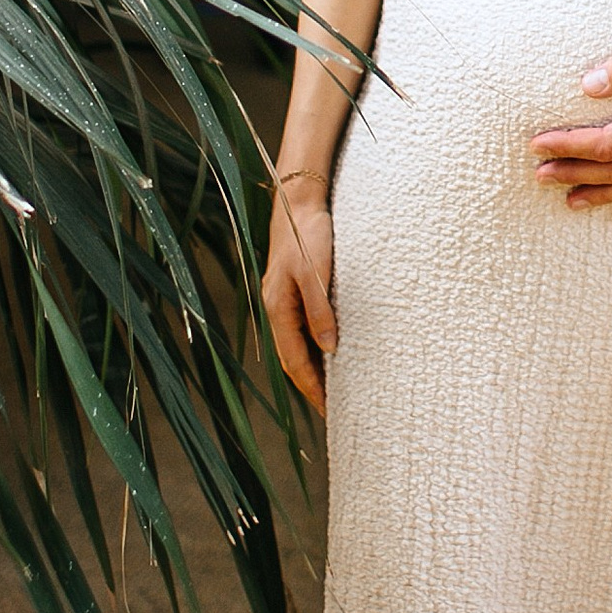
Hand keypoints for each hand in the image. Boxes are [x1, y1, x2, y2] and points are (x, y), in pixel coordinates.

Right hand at [262, 177, 337, 410]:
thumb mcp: (315, 272)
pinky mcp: (293, 290)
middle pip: (293, 359)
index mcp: (278, 308)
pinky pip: (302, 329)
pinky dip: (315, 348)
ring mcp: (283, 300)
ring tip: (334, 391)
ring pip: (297, 345)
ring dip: (313, 369)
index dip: (312, 388)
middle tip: (333, 412)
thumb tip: (329, 349)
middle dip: (311, 386)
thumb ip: (320, 310)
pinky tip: (331, 354)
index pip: (295, 360)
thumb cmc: (308, 232)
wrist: (297, 200)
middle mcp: (276, 308)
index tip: (329, 411)